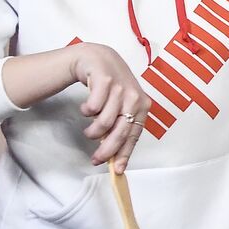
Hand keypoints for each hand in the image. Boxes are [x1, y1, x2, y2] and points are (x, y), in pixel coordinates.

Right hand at [69, 43, 150, 170]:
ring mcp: (120, 88)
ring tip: (88, 131)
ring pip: (105, 121)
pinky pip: (93, 107)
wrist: (97, 58)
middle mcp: (135, 97)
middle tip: (96, 159)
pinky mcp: (105, 80)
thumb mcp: (120, 105)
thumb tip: (114, 155)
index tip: (116, 170)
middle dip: (107, 150)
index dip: (124, 154)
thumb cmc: (110, 86)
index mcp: (142, 106)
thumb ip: (119, 125)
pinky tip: (86, 109)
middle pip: (120, 132)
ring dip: (93, 131)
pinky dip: (87, 111)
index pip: (134, 135)